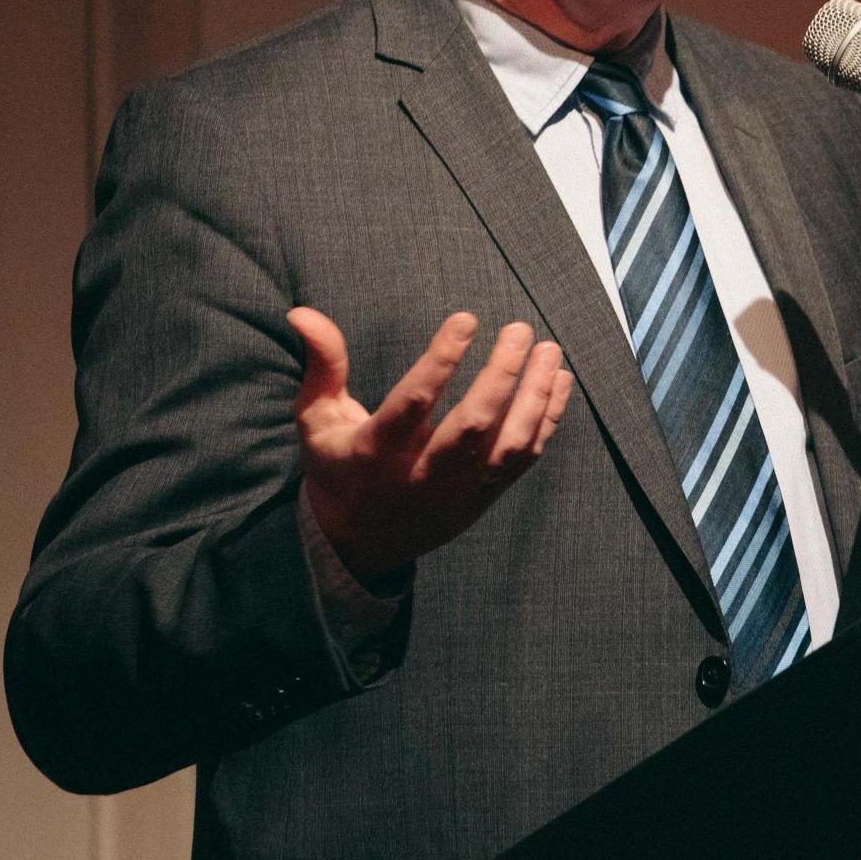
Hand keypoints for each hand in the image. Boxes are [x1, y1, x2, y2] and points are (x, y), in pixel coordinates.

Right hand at [289, 307, 571, 578]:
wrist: (359, 546)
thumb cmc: (338, 468)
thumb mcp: (316, 420)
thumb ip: (321, 365)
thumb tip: (302, 312)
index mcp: (376, 452)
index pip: (414, 403)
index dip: (441, 360)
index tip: (466, 319)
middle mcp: (421, 475)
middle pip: (473, 425)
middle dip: (501, 374)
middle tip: (518, 329)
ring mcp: (457, 492)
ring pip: (508, 445)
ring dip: (535, 396)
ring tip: (550, 351)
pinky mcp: (482, 499)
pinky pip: (523, 460)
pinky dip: (546, 420)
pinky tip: (558, 381)